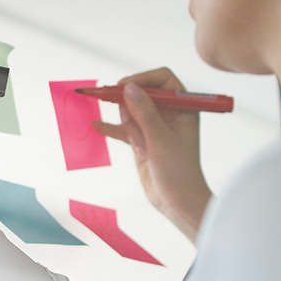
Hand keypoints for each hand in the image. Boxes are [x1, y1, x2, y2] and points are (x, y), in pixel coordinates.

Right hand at [91, 68, 212, 242]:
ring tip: (137, 143)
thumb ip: (144, 112)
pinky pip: (125, 129)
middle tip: (113, 103)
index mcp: (183, 107)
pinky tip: (97, 125)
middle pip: (143, 93)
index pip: (163, 79)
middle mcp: (170, 114)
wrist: (178, 201)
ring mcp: (155, 127)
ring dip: (127, 122)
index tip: (124, 86)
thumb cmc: (179, 171)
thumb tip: (130, 87)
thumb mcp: (160, 138)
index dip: (144, 79)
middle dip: (130, 101)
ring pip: (132, 111)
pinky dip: (112, 128)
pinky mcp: (143, 141)